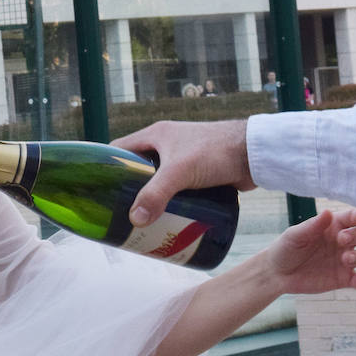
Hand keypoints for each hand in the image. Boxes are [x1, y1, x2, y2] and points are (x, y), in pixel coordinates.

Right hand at [112, 120, 254, 225]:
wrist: (256, 153)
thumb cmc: (215, 152)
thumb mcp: (179, 172)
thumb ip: (155, 195)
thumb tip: (135, 220)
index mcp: (155, 135)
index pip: (120, 148)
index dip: (107, 165)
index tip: (99, 188)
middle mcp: (167, 145)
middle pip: (139, 169)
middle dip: (130, 190)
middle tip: (122, 212)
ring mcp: (185, 159)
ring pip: (160, 181)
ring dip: (153, 198)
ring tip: (143, 221)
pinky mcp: (201, 173)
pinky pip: (179, 189)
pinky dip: (173, 202)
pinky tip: (170, 219)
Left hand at [264, 208, 355, 294]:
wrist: (278, 273)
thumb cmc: (286, 247)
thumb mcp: (296, 234)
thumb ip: (313, 225)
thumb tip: (328, 212)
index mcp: (332, 226)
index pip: (353, 218)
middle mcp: (343, 243)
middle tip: (342, 240)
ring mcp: (345, 261)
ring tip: (346, 259)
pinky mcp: (345, 279)